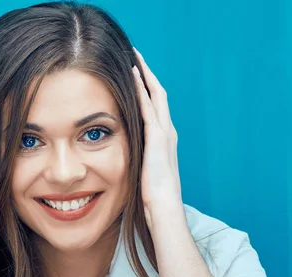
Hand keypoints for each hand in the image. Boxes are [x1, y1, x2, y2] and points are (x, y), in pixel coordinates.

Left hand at [132, 48, 182, 225]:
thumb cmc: (152, 196)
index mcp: (163, 139)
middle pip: (158, 93)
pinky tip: (133, 75)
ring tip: (134, 56)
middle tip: (135, 54)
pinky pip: (149, 106)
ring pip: (155, 94)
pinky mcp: (158, 138)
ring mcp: (164, 133)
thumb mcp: (143, 172)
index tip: (134, 72)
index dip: (145, 88)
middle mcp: (167, 131)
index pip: (154, 106)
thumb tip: (124, 157)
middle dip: (146, 73)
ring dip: (144, 74)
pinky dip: (142, 89)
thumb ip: (137, 159)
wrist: (164, 207)